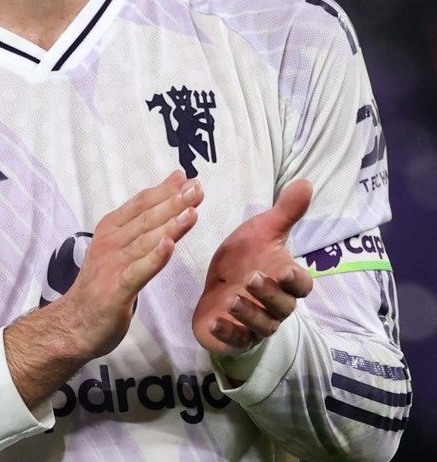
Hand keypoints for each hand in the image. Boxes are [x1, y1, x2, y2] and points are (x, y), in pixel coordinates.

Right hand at [9, 169, 203, 404]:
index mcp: (109, 232)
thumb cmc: (99, 288)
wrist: (73, 325)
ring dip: (169, 225)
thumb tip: (164, 212)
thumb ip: (138, 234)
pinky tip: (168, 246)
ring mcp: (112, 266)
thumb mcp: (117, 254)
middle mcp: (109, 244)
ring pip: (145, 241)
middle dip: (172, 202)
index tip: (186, 177)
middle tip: (196, 187)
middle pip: (145, 219)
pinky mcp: (116, 290)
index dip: (162, 190)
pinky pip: (138, 272)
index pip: (139, 205)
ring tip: (191, 210)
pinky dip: (153, 258)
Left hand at [193, 179, 313, 356]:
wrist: (218, 288)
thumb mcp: (261, 232)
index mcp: (284, 280)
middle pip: (283, 306)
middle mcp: (275, 305)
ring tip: (232, 299)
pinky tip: (215, 322)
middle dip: (269, 294)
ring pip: (262, 325)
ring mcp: (256, 323)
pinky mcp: (235, 337)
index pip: (301, 285)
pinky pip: (237, 340)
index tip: (284, 267)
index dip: (295, 278)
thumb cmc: (244, 259)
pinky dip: (228, 333)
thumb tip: (306, 182)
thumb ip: (284, 212)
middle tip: (252, 278)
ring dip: (249, 313)